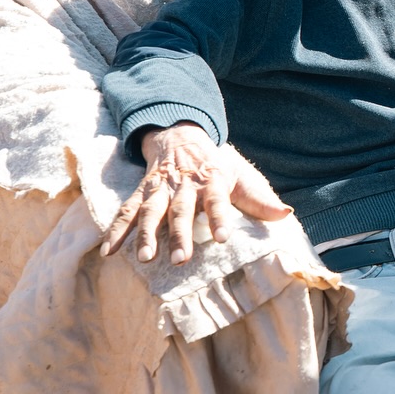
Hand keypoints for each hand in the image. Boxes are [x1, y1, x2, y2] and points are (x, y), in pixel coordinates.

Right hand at [101, 122, 291, 264]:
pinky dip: (116, 231)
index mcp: (213, 180)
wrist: (180, 135)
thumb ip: (260, 198)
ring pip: (151, 211)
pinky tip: (109, 252)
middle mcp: (185, 184)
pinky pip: (126, 211)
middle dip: (179, 234)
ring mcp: (160, 188)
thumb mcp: (241, 175)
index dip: (221, 218)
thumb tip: (285, 214)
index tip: (224, 239)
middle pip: (181, 210)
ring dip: (145, 234)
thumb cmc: (217, 165)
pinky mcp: (142, 192)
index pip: (218, 200)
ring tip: (145, 258)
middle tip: (181, 260)